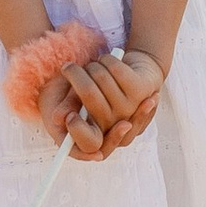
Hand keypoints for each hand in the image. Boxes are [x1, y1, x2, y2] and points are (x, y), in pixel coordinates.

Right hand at [46, 48, 163, 159]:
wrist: (131, 73)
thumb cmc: (93, 89)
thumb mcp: (74, 99)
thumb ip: (67, 108)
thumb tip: (58, 118)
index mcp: (97, 137)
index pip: (89, 146)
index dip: (79, 132)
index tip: (70, 117)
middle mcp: (116, 130)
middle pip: (94, 104)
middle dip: (78, 80)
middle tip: (68, 68)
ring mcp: (133, 115)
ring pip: (104, 82)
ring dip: (93, 67)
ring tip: (92, 64)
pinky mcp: (147, 97)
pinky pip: (117, 71)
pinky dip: (108, 61)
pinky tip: (108, 59)